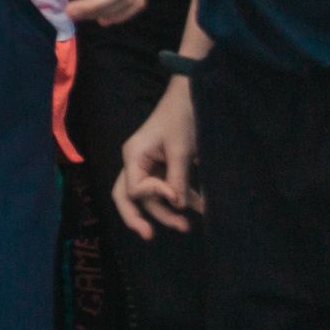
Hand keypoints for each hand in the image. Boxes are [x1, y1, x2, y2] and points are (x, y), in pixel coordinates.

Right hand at [112, 79, 200, 238]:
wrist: (194, 93)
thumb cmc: (182, 116)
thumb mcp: (181, 149)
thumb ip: (177, 180)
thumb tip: (178, 206)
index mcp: (133, 156)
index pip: (134, 189)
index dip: (154, 196)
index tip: (177, 194)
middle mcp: (137, 162)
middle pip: (129, 197)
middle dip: (142, 217)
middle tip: (150, 236)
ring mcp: (150, 164)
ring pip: (151, 197)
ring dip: (169, 211)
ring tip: (190, 226)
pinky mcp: (165, 165)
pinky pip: (168, 188)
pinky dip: (182, 199)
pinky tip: (201, 207)